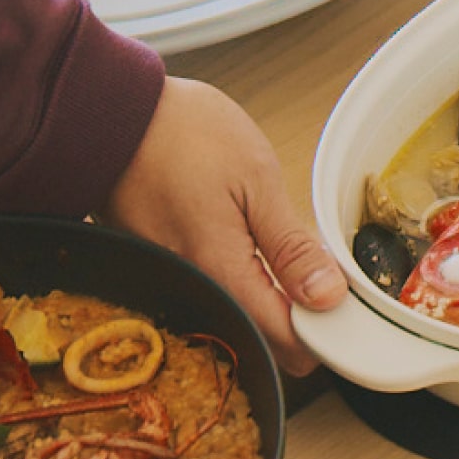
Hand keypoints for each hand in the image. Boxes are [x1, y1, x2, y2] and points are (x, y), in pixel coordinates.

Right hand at [99, 76, 345, 374]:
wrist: (114, 116)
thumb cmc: (182, 135)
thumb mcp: (255, 179)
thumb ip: (290, 247)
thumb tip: (328, 296)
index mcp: (220, 274)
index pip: (285, 343)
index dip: (325, 331)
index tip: (344, 304)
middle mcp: (192, 294)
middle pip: (260, 341)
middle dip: (298, 321)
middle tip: (318, 272)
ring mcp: (172, 286)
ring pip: (237, 322)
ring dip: (269, 305)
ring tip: (286, 260)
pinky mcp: (162, 273)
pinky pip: (212, 300)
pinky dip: (240, 288)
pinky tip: (251, 254)